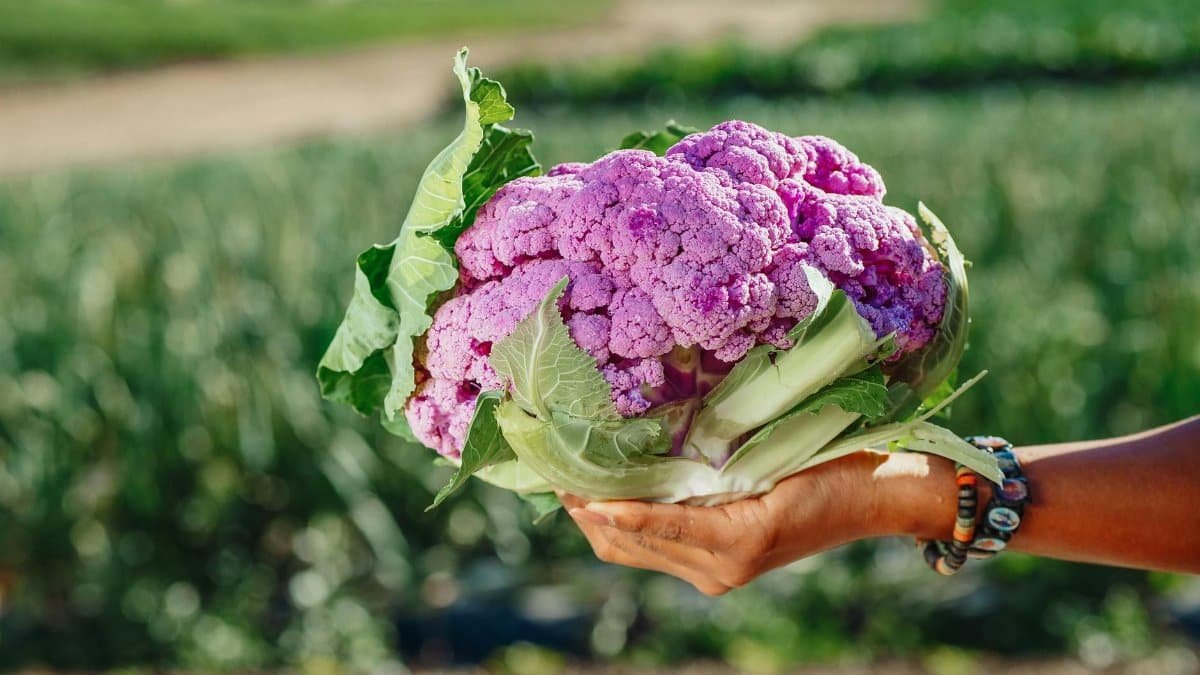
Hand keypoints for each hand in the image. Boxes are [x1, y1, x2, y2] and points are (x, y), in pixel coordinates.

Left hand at [562, 450, 953, 594]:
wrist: (875, 495)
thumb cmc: (834, 470)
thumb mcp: (775, 466)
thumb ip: (716, 475)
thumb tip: (648, 461)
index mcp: (735, 542)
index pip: (652, 526)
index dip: (608, 509)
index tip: (571, 487)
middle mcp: (719, 567)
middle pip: (629, 546)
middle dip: (586, 513)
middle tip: (550, 473)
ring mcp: (718, 572)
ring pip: (635, 552)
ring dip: (598, 522)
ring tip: (565, 483)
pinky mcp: (720, 564)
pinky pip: (658, 549)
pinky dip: (626, 527)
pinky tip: (606, 499)